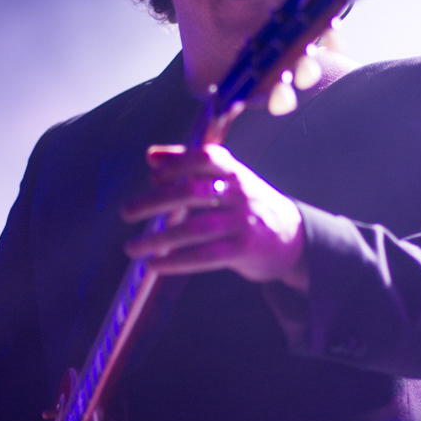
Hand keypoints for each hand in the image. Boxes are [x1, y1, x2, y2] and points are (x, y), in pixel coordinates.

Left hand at [121, 144, 308, 290]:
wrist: (294, 236)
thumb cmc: (250, 205)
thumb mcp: (228, 179)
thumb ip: (191, 165)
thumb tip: (151, 156)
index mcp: (234, 171)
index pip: (204, 158)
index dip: (176, 164)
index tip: (152, 177)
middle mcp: (240, 193)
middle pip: (192, 192)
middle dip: (154, 202)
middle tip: (126, 212)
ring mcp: (244, 221)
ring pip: (195, 228)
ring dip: (159, 238)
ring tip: (133, 247)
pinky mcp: (244, 249)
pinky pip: (205, 256)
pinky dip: (177, 261)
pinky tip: (156, 265)